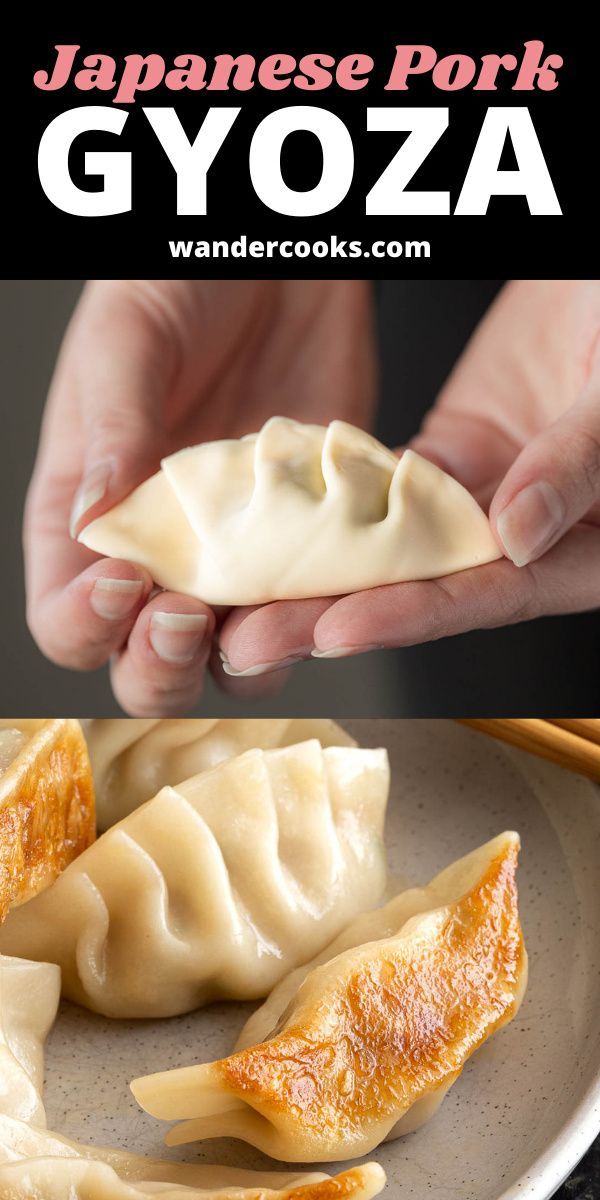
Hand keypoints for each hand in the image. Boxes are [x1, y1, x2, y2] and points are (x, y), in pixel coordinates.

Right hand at [25, 279, 375, 713]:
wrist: (282, 265)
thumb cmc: (180, 286)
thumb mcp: (128, 340)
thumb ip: (113, 428)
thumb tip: (89, 519)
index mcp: (86, 519)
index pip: (65, 617)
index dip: (85, 624)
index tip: (123, 580)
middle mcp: (160, 555)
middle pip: (144, 664)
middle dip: (159, 663)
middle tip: (186, 614)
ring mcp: (238, 557)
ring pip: (235, 658)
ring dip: (249, 658)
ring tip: (268, 617)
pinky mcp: (309, 543)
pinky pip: (317, 606)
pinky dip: (328, 616)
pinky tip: (337, 588)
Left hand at [218, 280, 599, 673]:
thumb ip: (576, 465)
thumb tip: (517, 538)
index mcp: (587, 548)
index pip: (491, 593)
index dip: (412, 615)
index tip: (336, 628)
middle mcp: (525, 536)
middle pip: (422, 587)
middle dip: (334, 615)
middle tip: (254, 636)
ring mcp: (480, 497)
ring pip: (389, 544)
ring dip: (317, 570)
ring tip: (242, 594)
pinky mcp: (448, 458)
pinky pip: (381, 486)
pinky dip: (328, 498)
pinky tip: (271, 512)